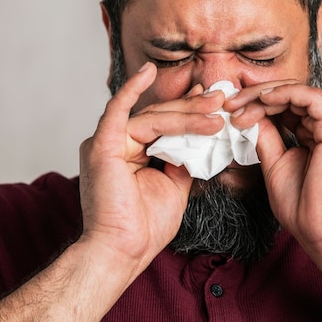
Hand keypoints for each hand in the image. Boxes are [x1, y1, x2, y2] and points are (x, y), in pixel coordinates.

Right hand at [78, 63, 225, 273]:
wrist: (124, 251)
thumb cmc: (145, 226)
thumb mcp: (175, 186)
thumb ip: (182, 160)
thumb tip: (198, 142)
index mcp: (132, 153)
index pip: (164, 125)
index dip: (189, 111)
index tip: (212, 100)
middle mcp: (118, 143)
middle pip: (161, 117)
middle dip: (193, 109)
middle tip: (220, 99)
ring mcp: (108, 142)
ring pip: (152, 118)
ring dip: (185, 113)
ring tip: (214, 109)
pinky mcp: (102, 145)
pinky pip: (118, 110)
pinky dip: (132, 89)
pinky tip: (149, 71)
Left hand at [226, 81, 321, 254]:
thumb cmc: (304, 208)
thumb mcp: (275, 164)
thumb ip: (266, 138)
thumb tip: (250, 117)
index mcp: (316, 134)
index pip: (286, 106)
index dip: (256, 104)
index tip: (229, 112)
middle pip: (291, 95)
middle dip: (256, 96)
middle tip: (229, 103)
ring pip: (298, 92)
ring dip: (264, 95)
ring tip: (239, 105)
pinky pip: (310, 97)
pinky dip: (284, 93)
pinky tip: (262, 101)